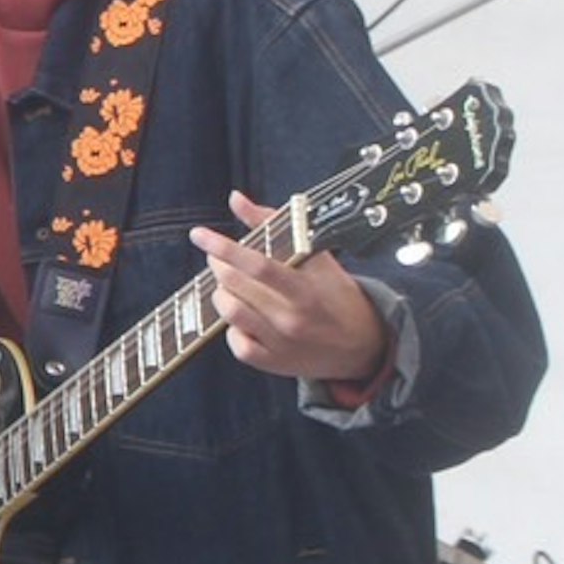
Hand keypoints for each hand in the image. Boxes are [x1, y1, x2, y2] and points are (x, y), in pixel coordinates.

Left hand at [191, 191, 386, 387]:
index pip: (258, 265)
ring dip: (221, 293)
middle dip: (219, 265)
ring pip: (230, 313)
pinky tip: (242, 316)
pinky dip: (231, 327)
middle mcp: (292, 318)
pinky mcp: (273, 363)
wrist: (363, 346)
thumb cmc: (337, 295)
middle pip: (236, 286)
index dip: (224, 248)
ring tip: (229, 285)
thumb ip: (274, 225)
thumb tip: (236, 200)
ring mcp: (281, 343)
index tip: (200, 235)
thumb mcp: (317, 257)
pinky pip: (236, 343)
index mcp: (305, 289)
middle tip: (220, 257)